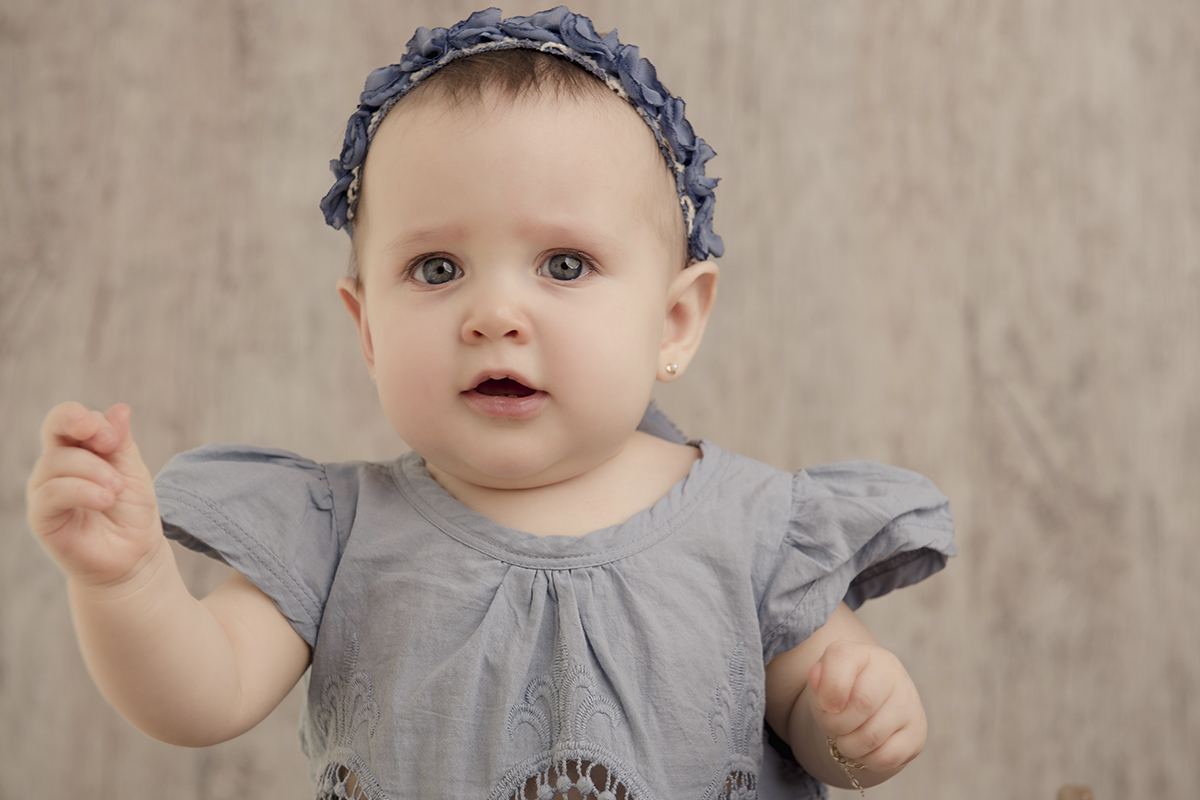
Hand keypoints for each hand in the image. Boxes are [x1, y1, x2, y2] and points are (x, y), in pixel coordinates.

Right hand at [26, 402, 164, 587]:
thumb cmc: (132, 511)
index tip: (112, 436)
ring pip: (56, 462)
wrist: (134, 555)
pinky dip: (81, 491)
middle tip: (114, 448)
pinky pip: (51, 493)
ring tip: (117, 490)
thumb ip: (121, 441)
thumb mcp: (132, 469)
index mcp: (76, 450)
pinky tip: (105, 499)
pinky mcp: (42, 518)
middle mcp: (55, 468)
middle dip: (89, 433)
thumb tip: (119, 409)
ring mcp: (45, 492)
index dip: (84, 418)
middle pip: (57, 432)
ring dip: (94, 470)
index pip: (65, 419)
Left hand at [805, 639, 926, 774]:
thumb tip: (816, 675)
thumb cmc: (840, 693)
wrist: (867, 708)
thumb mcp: (822, 683)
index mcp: (863, 653)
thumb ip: (816, 679)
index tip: (826, 705)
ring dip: (849, 746)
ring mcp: (909, 702)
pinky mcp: (917, 732)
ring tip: (846, 738)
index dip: (829, 688)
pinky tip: (864, 749)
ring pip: (873, 736)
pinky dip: (867, 760)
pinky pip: (887, 758)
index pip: (842, 658)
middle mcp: (891, 672)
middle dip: (837, 724)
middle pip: (862, 703)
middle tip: (833, 727)